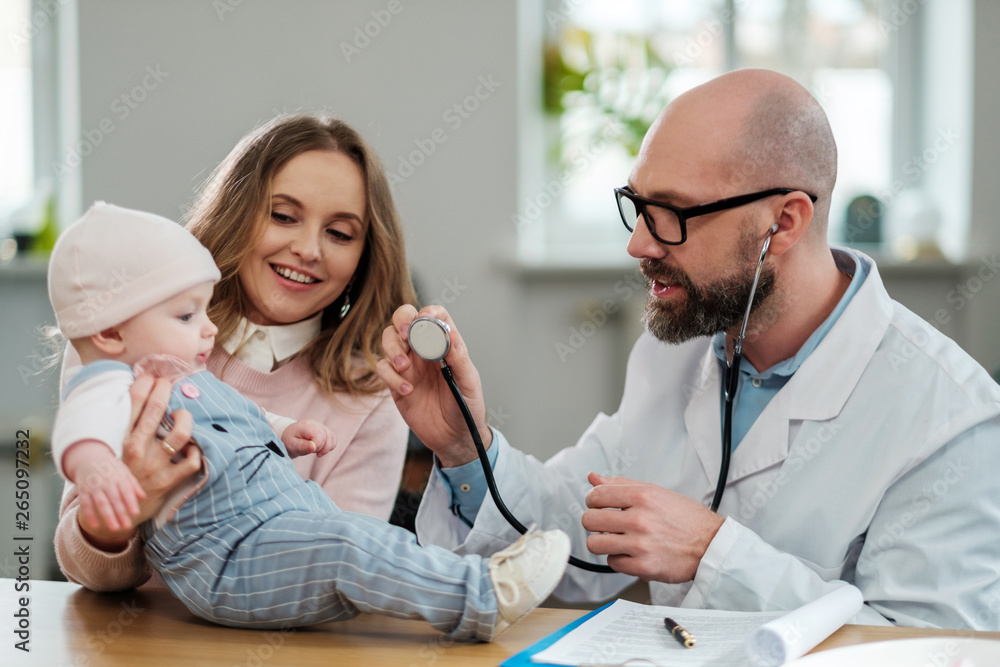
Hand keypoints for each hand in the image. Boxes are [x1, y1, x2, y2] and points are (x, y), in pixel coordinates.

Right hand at [65, 442, 145, 533]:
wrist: (89, 459)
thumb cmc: (111, 468)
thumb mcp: (124, 472)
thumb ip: (133, 485)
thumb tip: (143, 497)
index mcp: (118, 477)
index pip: (125, 490)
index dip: (130, 502)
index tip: (135, 513)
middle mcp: (106, 482)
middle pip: (114, 499)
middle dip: (121, 513)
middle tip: (127, 526)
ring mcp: (94, 486)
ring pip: (101, 503)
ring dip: (107, 516)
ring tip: (115, 528)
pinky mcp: (83, 491)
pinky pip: (86, 504)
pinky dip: (89, 515)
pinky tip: (95, 525)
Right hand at [76, 374, 201, 550]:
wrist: (115, 511)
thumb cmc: (119, 472)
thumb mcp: (115, 448)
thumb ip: (126, 426)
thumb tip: (140, 395)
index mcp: (121, 438)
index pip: (134, 402)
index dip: (146, 383)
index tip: (152, 376)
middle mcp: (137, 449)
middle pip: (156, 409)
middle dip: (165, 390)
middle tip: (169, 383)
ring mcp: (154, 466)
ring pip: (180, 433)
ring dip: (186, 419)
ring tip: (182, 416)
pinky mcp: (167, 481)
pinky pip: (191, 461)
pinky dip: (196, 451)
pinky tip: (192, 447)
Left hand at [282, 419, 335, 457]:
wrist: (289, 436)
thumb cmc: (289, 440)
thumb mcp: (292, 445)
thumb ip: (303, 446)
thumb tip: (314, 447)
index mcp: (305, 426)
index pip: (319, 435)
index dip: (318, 446)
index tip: (312, 451)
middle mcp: (314, 423)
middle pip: (327, 436)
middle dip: (322, 448)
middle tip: (313, 452)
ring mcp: (320, 426)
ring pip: (332, 437)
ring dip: (327, 448)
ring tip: (317, 452)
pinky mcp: (324, 430)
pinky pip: (333, 438)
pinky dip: (330, 446)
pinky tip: (322, 449)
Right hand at [376, 305, 490, 467]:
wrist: (454, 438)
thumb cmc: (467, 408)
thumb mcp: (469, 383)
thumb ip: (459, 359)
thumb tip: (450, 335)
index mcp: (444, 344)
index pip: (433, 315)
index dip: (427, 312)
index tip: (423, 320)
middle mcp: (424, 350)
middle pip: (404, 320)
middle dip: (400, 322)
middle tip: (405, 336)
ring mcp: (408, 365)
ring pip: (388, 340)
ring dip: (392, 349)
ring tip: (405, 368)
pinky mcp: (396, 383)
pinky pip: (383, 368)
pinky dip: (390, 376)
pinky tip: (407, 391)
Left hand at [582, 472, 723, 582]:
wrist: (711, 545)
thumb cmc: (685, 518)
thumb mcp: (655, 491)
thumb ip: (621, 484)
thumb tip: (593, 478)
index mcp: (642, 496)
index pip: (596, 496)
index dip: (592, 501)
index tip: (598, 506)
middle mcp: (640, 519)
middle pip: (589, 520)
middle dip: (594, 522)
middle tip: (606, 524)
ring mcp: (640, 545)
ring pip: (595, 544)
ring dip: (602, 542)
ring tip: (615, 539)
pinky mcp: (644, 567)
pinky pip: (612, 563)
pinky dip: (618, 559)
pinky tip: (630, 552)